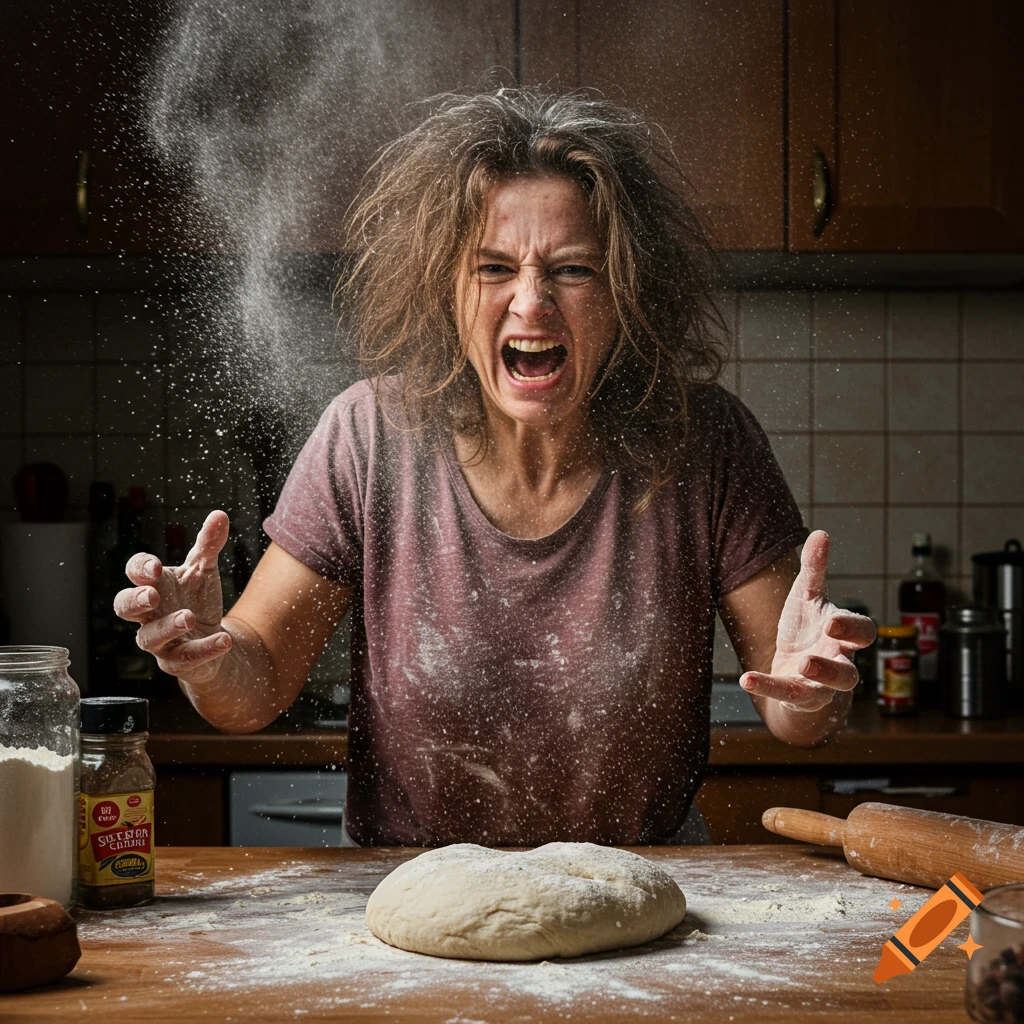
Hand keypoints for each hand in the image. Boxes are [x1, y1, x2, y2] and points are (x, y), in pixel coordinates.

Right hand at [113, 510, 232, 683]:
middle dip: (134, 600)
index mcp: (153, 585)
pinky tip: (223, 640)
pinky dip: (204, 650)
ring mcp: (160, 641)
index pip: (134, 572)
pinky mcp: (177, 661)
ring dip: (168, 626)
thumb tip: (219, 515)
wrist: (213, 640)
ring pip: (149, 638)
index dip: (140, 569)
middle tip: (151, 595)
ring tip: (190, 617)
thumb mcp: (204, 570)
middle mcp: (149, 614)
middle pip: (123, 607)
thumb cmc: (197, 600)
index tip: (154, 567)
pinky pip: (184, 659)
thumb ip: (209, 545)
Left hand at [739, 531, 875, 711]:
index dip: (852, 628)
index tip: (832, 621)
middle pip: (848, 672)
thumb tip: (820, 532)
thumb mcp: (806, 597)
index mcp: (843, 635)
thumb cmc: (807, 629)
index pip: (863, 633)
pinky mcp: (799, 696)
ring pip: (827, 689)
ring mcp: (820, 684)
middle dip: (835, 664)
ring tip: (801, 665)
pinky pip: (787, 694)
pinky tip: (745, 678)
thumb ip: (814, 569)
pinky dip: (767, 687)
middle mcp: (838, 662)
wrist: (796, 669)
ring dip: (817, 677)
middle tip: (818, 652)